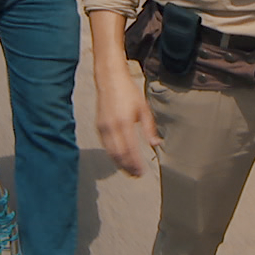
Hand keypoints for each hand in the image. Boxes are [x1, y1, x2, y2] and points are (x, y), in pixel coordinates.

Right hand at [94, 61, 158, 176]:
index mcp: (124, 123)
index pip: (130, 150)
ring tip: (130, 171)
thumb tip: (155, 144)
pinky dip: (113, 155)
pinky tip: (121, 158)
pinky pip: (106, 146)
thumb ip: (149, 128)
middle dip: (128, 167)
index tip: (142, 171)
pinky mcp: (99, 126)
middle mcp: (112, 127)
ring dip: (120, 164)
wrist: (110, 79)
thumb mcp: (143, 108)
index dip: (135, 163)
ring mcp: (103, 127)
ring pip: (110, 152)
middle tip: (137, 175)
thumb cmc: (128, 92)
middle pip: (119, 155)